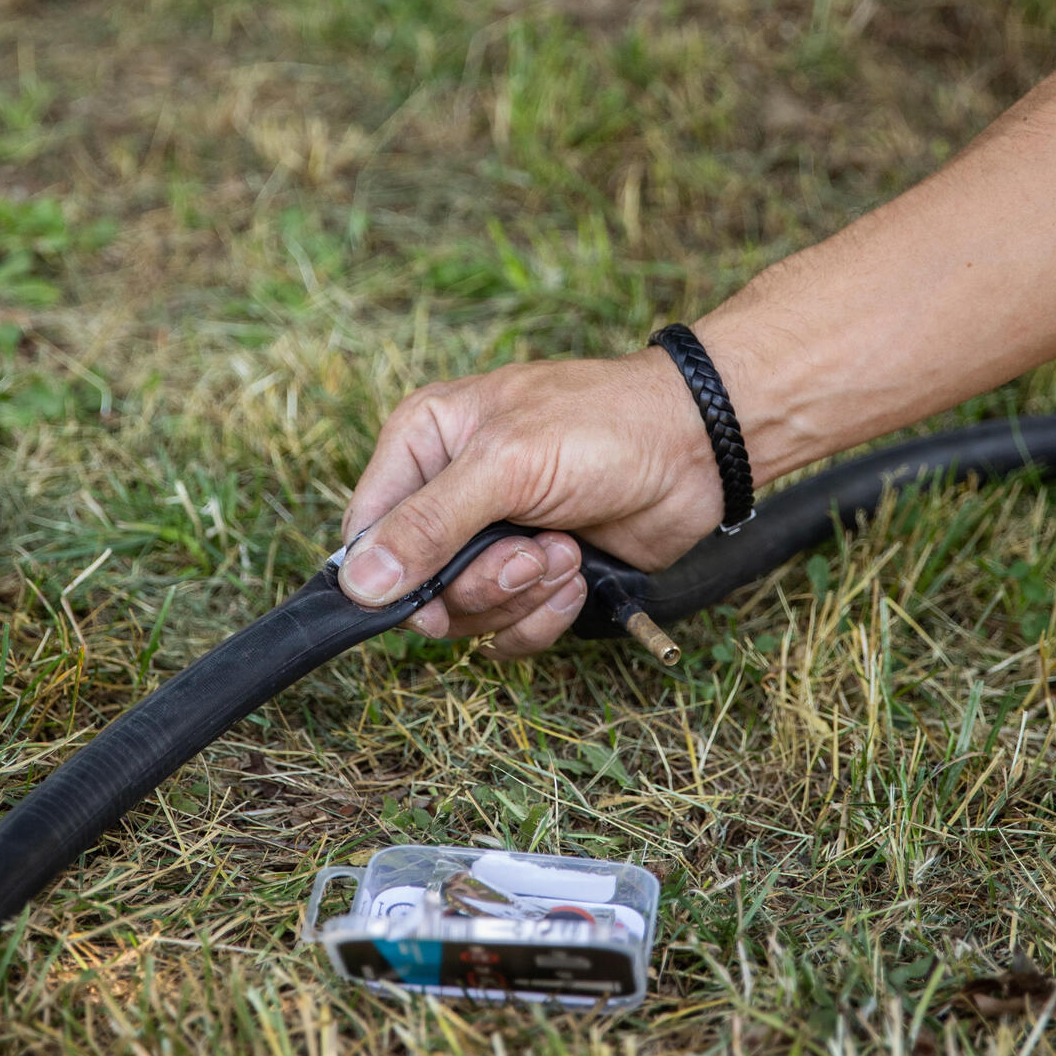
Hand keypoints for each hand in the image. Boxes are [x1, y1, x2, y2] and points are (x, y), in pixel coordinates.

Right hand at [338, 348, 725, 654]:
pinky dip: (544, 614)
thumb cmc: (604, 424)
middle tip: (528, 554)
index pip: (367, 530)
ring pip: (466, 617)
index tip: (430, 591)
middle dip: (480, 584)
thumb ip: (428, 526)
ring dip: (520, 596)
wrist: (696, 447)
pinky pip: (508, 631)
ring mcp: (494, 539)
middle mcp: (450, 493)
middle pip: (418, 587)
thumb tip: (359, 583)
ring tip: (564, 551)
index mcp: (424, 444)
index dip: (392, 574)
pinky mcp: (535, 576)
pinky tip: (577, 572)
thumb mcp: (505, 464)